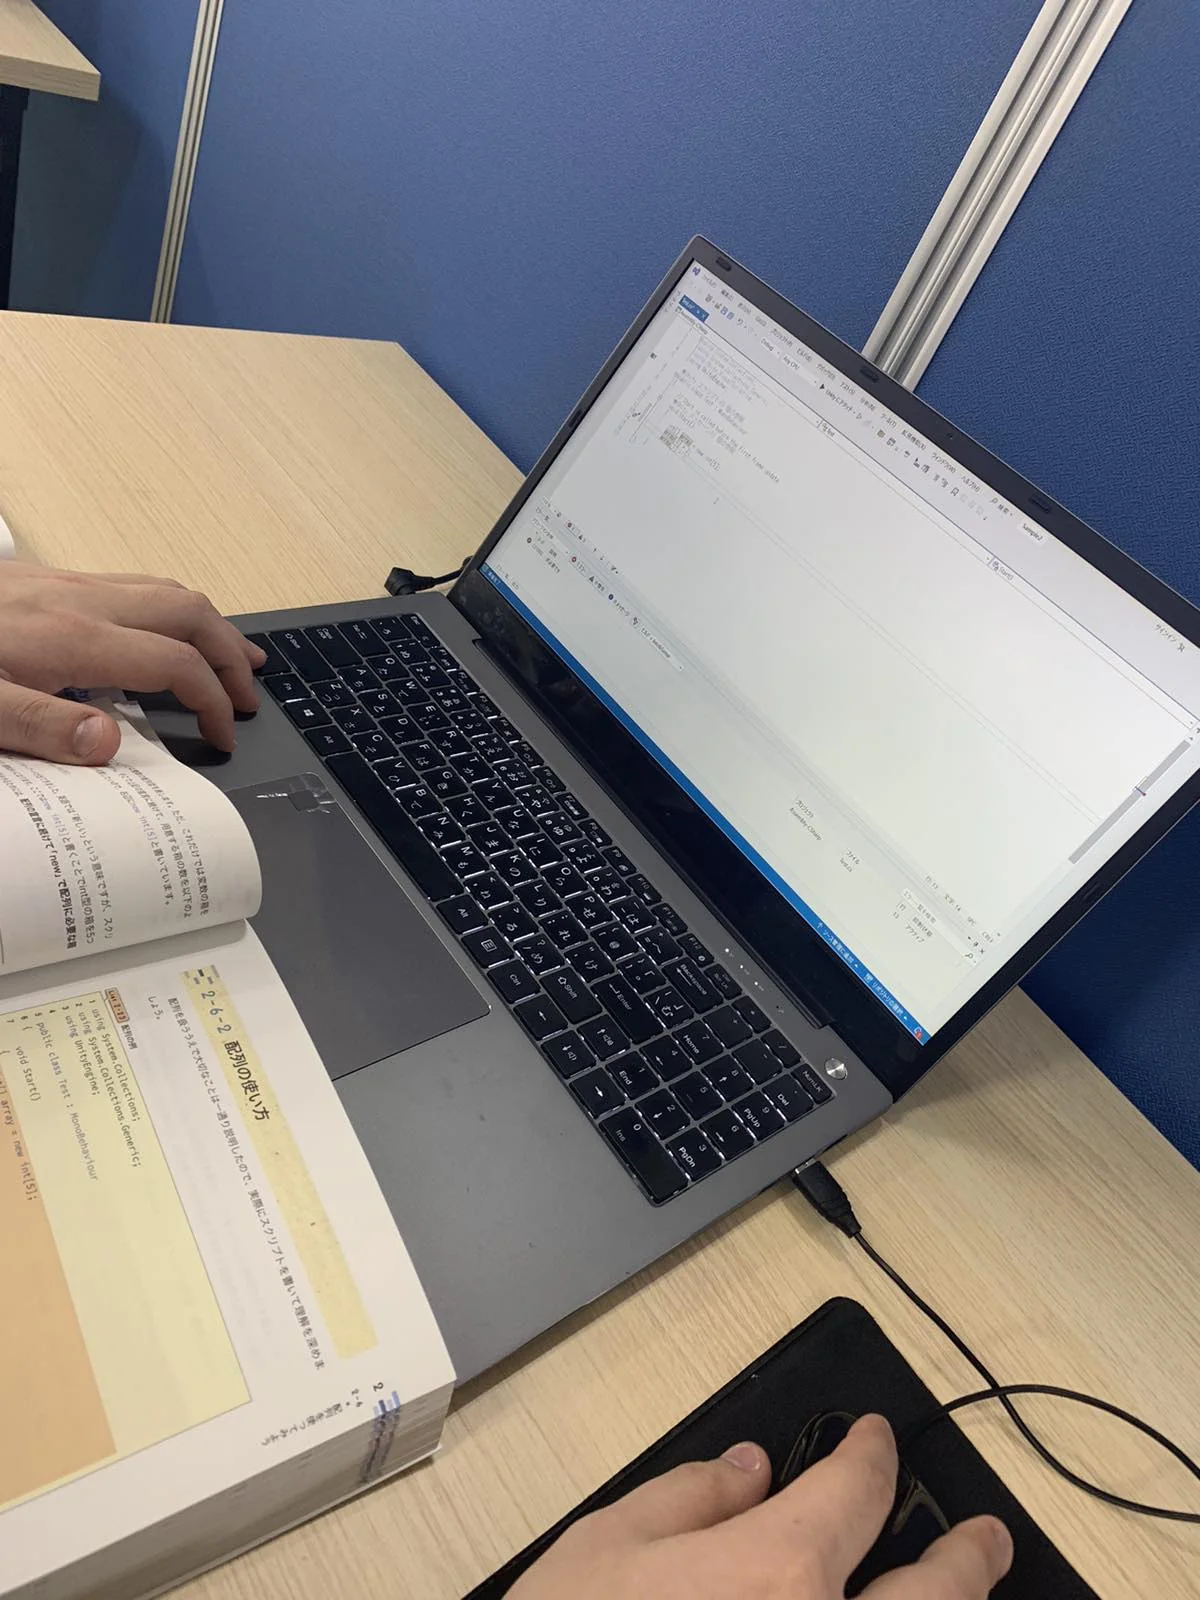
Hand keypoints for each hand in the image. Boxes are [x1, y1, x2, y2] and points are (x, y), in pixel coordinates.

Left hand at [0, 563, 265, 762]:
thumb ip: (42, 729)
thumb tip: (111, 745)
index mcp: (73, 638)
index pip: (175, 664)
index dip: (212, 701)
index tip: (223, 737)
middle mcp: (80, 601)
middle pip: (188, 611)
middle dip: (231, 653)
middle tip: (251, 693)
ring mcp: (64, 583)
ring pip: (164, 588)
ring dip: (209, 622)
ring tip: (236, 653)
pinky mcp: (44, 578)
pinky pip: (132, 583)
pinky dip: (171, 608)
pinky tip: (162, 628)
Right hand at [509, 1415, 1011, 1599]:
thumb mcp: (604, 1546)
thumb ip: (690, 1497)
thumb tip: (751, 1470)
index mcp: (778, 1574)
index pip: (852, 1495)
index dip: (869, 1458)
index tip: (876, 1441)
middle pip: (932, 1597)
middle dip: (966, 1560)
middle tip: (987, 1537)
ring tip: (967, 1593)